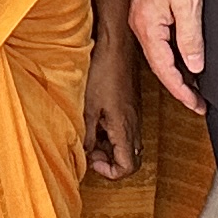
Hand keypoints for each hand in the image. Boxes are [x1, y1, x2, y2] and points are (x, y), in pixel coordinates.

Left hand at [84, 17, 141, 180]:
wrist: (116, 44)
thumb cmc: (104, 70)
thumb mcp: (87, 107)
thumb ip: (87, 135)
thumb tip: (84, 154)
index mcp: (124, 127)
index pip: (128, 167)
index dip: (110, 172)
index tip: (93, 162)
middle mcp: (134, 123)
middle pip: (131, 158)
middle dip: (109, 161)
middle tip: (90, 151)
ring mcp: (133, 114)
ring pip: (127, 143)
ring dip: (109, 146)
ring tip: (89, 135)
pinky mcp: (130, 105)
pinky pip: (124, 128)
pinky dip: (110, 132)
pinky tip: (94, 120)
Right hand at [130, 0, 207, 113]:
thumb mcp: (189, 4)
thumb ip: (191, 37)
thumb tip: (194, 67)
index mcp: (148, 27)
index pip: (164, 69)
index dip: (181, 90)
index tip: (196, 104)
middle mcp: (140, 28)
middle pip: (159, 67)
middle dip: (179, 88)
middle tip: (198, 103)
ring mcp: (142, 22)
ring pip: (159, 57)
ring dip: (176, 75)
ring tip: (195, 90)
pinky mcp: (146, 16)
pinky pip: (159, 45)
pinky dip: (172, 59)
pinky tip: (184, 65)